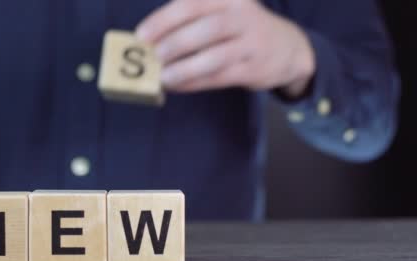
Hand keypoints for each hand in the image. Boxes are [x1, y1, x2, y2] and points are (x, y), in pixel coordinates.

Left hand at [136, 0, 315, 97]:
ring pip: (215, 57)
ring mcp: (251, 43)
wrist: (287, 47)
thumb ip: (190, 19)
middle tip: (156, 56)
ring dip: (185, 68)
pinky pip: (219, 77)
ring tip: (164, 77)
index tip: (142, 35)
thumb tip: (147, 39)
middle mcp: (243, 16)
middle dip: (176, 43)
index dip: (164, 19)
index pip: (193, 3)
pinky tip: (177, 86)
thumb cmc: (238, 28)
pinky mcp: (253, 68)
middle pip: (208, 28)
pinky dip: (195, 83)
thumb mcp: (222, 9)